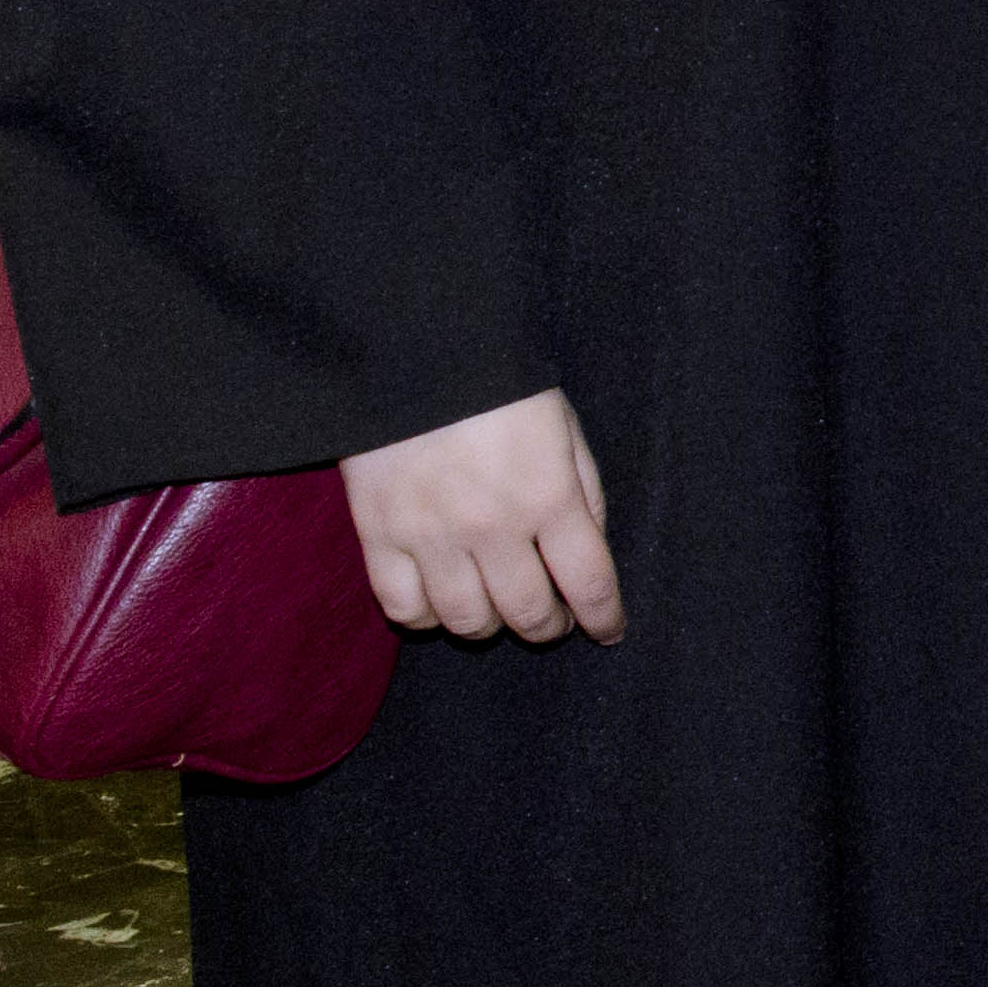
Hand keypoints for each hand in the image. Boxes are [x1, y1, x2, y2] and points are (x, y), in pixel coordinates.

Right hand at [341, 386, 623, 644]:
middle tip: (554, 620)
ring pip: (467, 621)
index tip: (608, 632)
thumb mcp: (565, 431)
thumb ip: (583, 494)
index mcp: (548, 495)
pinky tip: (444, 604)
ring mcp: (431, 535)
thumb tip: (589, 554)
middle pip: (528, 612)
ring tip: (501, 610)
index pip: (588, 583)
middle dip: (549, 627)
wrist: (413, 355)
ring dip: (492, 626)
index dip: (603, 618)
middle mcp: (492, 526)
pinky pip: (403, 608)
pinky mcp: (379, 535)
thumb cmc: (500, 390)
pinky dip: (427, 619)